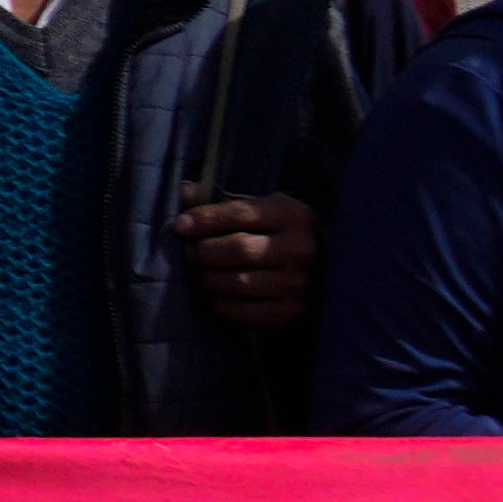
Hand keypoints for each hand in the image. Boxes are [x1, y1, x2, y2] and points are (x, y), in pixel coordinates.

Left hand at [171, 192, 325, 328]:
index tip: (179, 226)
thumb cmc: (281, 233)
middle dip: (205, 251)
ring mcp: (298, 282)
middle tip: (191, 253)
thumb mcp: (262, 210)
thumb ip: (225, 202)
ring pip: (238, 282)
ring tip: (203, 274)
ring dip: (211, 279)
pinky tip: (217, 297)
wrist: (323, 269)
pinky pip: (246, 311)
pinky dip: (224, 305)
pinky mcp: (292, 310)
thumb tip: (184, 190)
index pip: (240, 214)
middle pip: (238, 249)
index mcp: (292, 215)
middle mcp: (299, 248)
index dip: (205, 219)